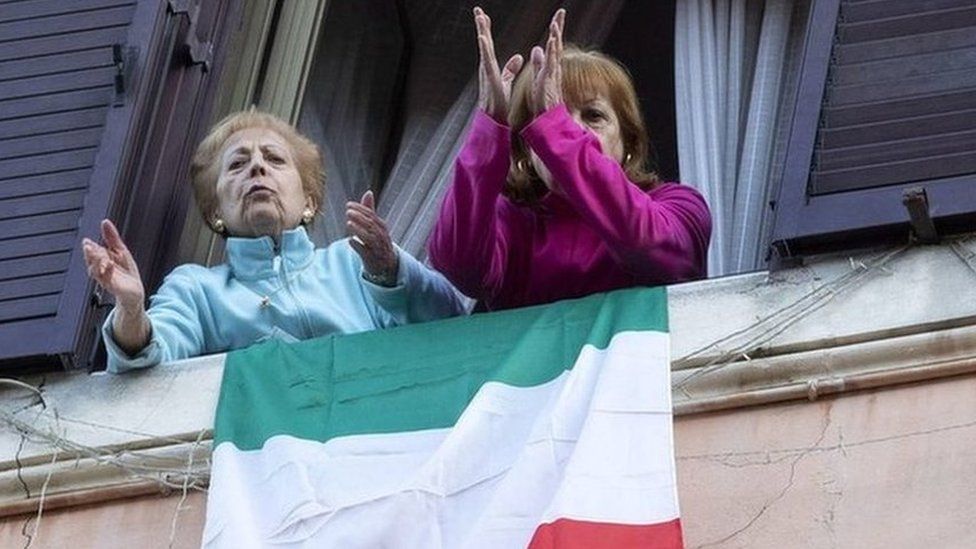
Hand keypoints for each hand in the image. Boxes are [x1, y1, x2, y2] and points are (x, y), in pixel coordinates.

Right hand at [82, 219, 144, 310]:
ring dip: (96, 262)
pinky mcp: (113, 287)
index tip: (87, 241)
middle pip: (92, 261)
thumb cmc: (126, 272)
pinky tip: (109, 264)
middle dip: (89, 254)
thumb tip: (104, 222)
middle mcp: (101, 270)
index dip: (89, 247)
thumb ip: (112, 238)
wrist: (134, 292)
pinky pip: (108, 280)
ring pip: (96, 271)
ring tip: (97, 254)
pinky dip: (108, 272)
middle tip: (87, 246)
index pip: (92, 253)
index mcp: (101, 261)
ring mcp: (106, 279)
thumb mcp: (121, 251)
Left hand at [346, 191, 398, 285]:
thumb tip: (368, 192)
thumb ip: (370, 210)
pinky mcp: (372, 259)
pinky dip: (358, 246)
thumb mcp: (376, 226)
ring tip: (348, 224)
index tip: (348, 205)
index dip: (361, 209)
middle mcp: (381, 236)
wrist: (386, 264)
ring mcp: (377, 248)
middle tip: (348, 212)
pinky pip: (366, 252)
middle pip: (371, 225)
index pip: (372, 215)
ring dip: (359, 230)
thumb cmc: (378, 241)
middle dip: (360, 218)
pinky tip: (350, 241)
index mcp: (381, 227)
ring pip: (370, 238)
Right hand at [474, 6, 523, 123]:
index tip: (484, 16)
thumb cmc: (498, 103)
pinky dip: (484, 48)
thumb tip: (517, 57)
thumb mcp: (506, 82)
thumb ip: (510, 69)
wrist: (494, 119)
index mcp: (491, 67)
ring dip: (482, 31)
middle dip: (481, 25)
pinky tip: (483, 37)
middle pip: (484, 42)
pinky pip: (487, 60)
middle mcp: (486, 67)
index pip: (488, 44)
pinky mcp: (490, 77)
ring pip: (484, 47)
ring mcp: (486, 71)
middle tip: (478, 9)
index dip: (486, 30)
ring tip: (480, 16)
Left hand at [530, 9, 564, 114]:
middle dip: (558, 27)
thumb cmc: (543, 100)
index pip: (554, 44)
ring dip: (556, 36)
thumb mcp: (539, 76)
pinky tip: (553, 41)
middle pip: (558, 43)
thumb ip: (538, 62)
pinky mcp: (549, 79)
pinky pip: (552, 63)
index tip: (557, 16)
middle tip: (561, 11)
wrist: (546, 117)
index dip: (555, 30)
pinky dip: (553, 52)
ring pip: (555, 51)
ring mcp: (552, 73)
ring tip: (555, 23)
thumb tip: (537, 48)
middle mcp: (554, 67)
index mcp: (550, 65)